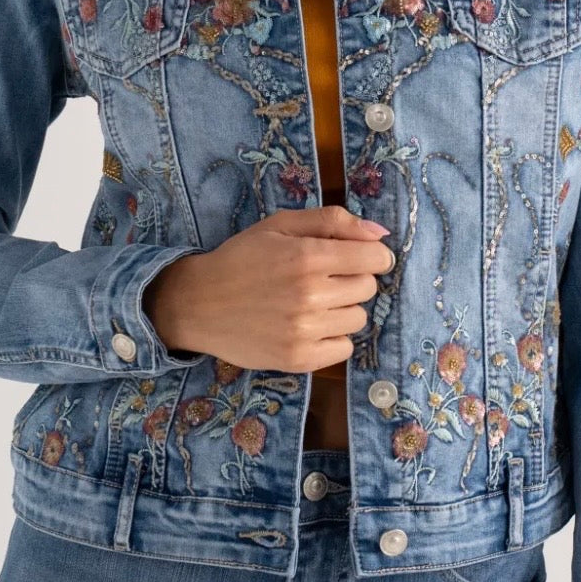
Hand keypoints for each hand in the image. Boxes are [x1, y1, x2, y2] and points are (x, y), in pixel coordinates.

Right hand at [143, 203, 394, 372]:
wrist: (198, 303)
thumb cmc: (242, 257)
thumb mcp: (281, 225)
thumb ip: (333, 222)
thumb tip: (382, 234)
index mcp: (308, 256)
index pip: (375, 258)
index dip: (370, 255)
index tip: (354, 258)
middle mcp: (310, 295)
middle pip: (368, 287)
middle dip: (351, 279)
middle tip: (320, 278)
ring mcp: (304, 330)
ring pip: (358, 318)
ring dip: (342, 309)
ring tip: (311, 303)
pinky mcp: (298, 359)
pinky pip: (344, 348)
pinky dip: (332, 337)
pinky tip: (308, 326)